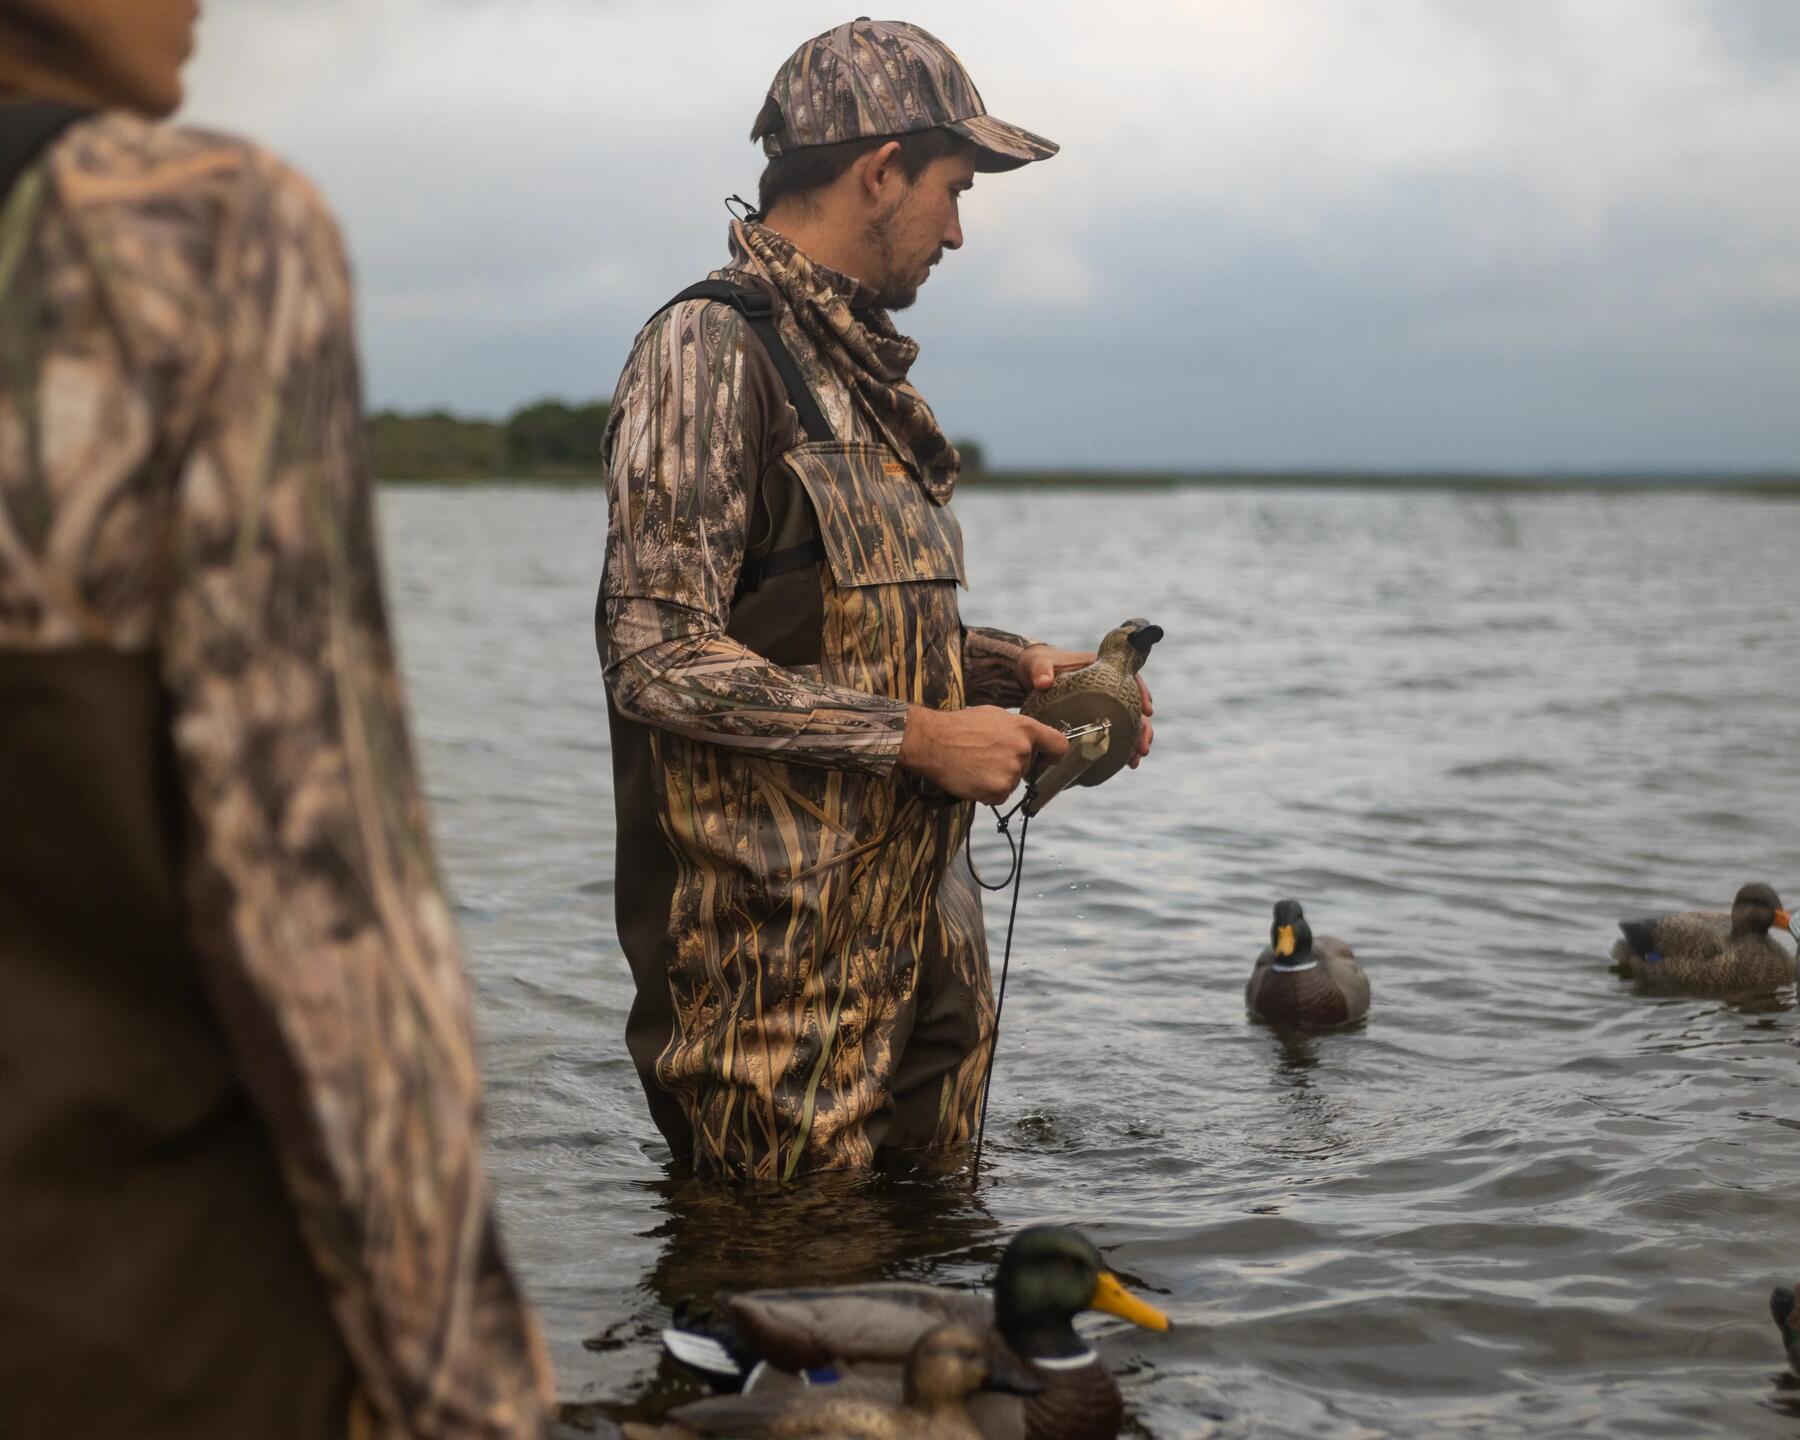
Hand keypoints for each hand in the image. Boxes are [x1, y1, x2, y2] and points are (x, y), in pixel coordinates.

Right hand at [900, 704, 1069, 805]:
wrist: (933, 741)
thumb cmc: (959, 726)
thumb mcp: (994, 715)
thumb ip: (1016, 728)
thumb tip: (1029, 738)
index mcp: (1025, 728)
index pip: (1058, 745)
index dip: (1053, 755)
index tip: (1047, 759)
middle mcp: (1023, 749)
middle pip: (1028, 767)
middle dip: (1012, 765)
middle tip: (987, 758)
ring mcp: (1012, 771)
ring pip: (1013, 782)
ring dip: (998, 780)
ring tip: (976, 766)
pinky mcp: (999, 789)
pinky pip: (1000, 797)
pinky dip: (988, 793)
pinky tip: (973, 778)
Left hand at [1016, 643, 1154, 767]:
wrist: (1028, 677)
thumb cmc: (1037, 665)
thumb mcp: (1038, 664)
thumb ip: (1041, 670)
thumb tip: (1044, 682)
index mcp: (1100, 668)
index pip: (1129, 677)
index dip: (1142, 693)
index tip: (1147, 710)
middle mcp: (1106, 686)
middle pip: (1133, 705)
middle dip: (1142, 728)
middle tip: (1143, 748)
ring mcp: (1101, 703)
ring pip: (1126, 721)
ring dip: (1134, 741)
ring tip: (1134, 761)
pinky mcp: (1093, 716)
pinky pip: (1111, 731)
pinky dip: (1118, 746)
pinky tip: (1120, 763)